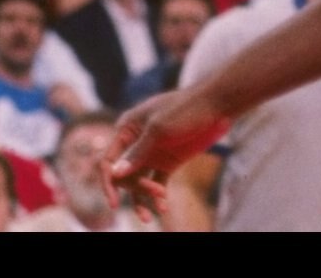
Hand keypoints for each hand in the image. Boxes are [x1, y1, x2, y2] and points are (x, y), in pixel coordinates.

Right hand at [106, 87, 227, 216]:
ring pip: (139, 182)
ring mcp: (152, 154)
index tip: (114, 203)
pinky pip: (157, 184)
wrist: (213, 107)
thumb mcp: (159, 129)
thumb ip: (138, 152)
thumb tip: (116, 174)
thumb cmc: (183, 109)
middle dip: (135, 189)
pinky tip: (163, 208)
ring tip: (154, 214)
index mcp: (127, 129)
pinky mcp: (167, 162)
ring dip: (143, 198)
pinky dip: (158, 197)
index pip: (108, 159)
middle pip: (124, 174)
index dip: (108, 181)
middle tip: (157, 192)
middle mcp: (136, 143)